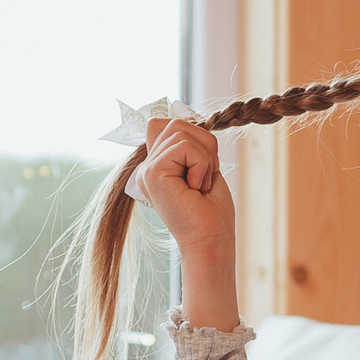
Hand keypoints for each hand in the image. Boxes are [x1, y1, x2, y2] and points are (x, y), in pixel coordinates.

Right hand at [134, 117, 236, 266]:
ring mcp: (146, 170)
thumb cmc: (212, 212)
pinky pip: (184, 147)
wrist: (211, 242)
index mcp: (157, 166)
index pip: (167, 124)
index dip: (193, 136)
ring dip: (204, 159)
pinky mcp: (152, 173)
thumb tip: (178, 117)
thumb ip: (189, 144)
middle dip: (204, 147)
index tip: (202, 167)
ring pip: (182, 132)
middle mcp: (147, 167)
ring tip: (199, 187)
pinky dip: (201, 166)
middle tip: (204, 180)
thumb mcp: (203, 167)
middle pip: (177, 124)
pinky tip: (195, 190)